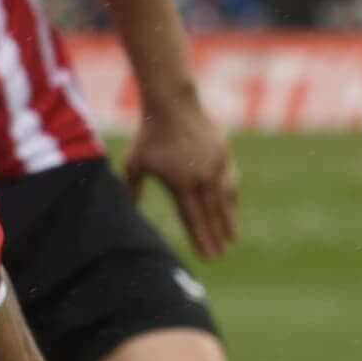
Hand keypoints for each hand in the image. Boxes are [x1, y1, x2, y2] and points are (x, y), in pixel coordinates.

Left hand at [126, 97, 238, 262]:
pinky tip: (232, 206)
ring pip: (226, 200)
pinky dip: (232, 196)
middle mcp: (202, 178)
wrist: (172, 104)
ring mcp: (216, 166)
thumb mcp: (135, 163)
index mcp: (181, 185)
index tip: (209, 257)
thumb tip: (128, 209)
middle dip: (217, 237)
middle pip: (212, 215)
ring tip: (233, 238)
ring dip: (230, 220)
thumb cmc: (148, 134)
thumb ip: (134, 189)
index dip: (201, 240)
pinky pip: (231, 180)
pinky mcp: (224, 154)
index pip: (194, 219)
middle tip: (222, 256)